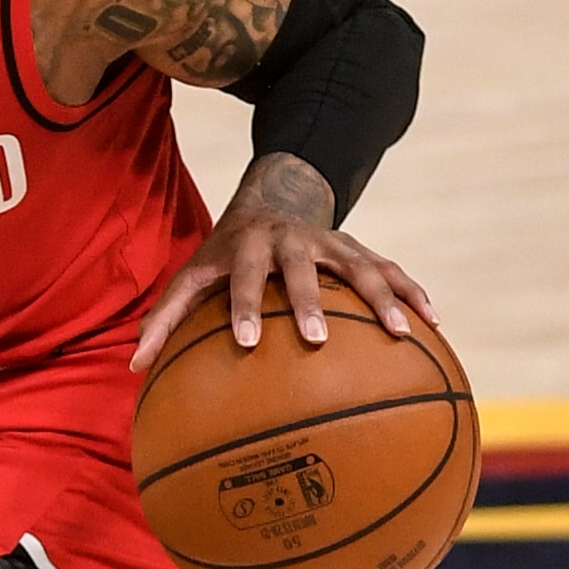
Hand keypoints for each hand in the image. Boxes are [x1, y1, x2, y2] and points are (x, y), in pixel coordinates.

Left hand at [133, 159, 435, 369]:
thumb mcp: (192, 276)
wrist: (271, 202)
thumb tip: (134, 366)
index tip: (244, 343)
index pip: (243, 278)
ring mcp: (331, 243)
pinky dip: (413, 294)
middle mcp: (291, 241)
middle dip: (310, 302)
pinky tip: (434, 326)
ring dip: (383, 298)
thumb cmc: (224, 256)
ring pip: (361, 267)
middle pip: (302, 269)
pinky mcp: (360, 250)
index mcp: (247, 249)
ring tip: (403, 335)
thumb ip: (164, 319)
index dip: (243, 307)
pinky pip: (392, 271)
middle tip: (318, 340)